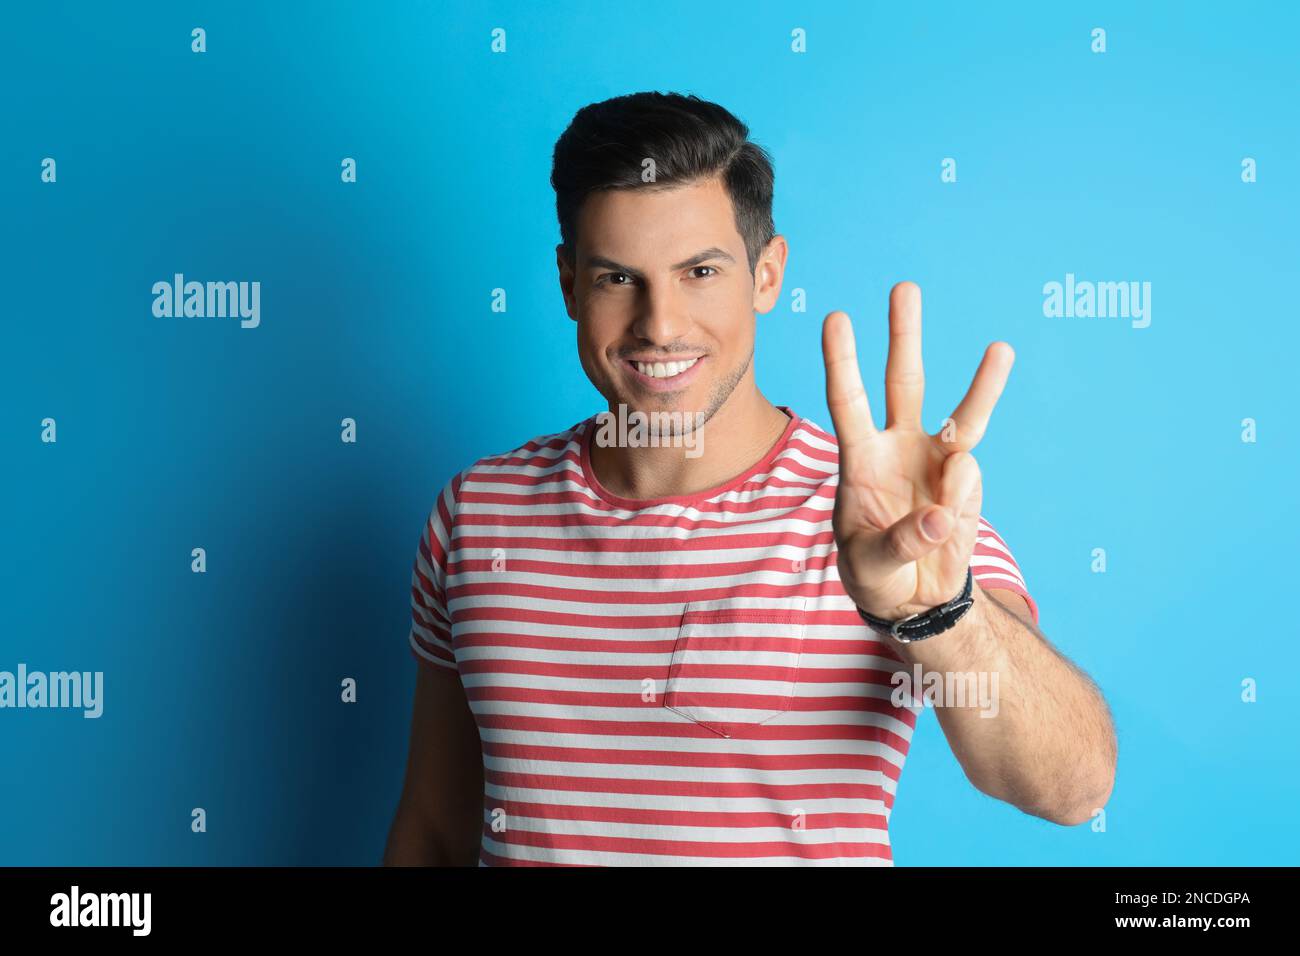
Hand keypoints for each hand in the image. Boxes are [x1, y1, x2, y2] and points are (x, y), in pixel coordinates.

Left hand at [821, 282, 1014, 621]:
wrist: (913, 598)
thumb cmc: (876, 575)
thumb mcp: (871, 567)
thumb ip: (900, 542)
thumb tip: (940, 513)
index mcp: (860, 459)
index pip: (848, 401)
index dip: (841, 361)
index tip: (835, 317)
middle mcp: (899, 448)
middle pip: (905, 382)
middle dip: (904, 335)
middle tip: (905, 287)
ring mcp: (937, 461)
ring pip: (962, 413)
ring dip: (982, 383)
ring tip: (1001, 349)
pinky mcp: (967, 483)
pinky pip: (970, 479)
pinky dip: (960, 497)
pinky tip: (943, 522)